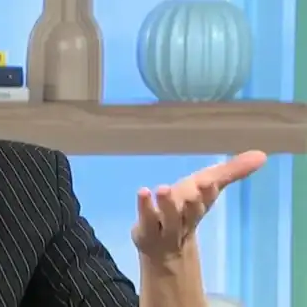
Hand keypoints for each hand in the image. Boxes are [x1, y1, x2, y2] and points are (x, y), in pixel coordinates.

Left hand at [131, 150, 266, 259]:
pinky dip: (144, 206)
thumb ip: (231, 171)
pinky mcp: (146, 230)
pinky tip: (142, 192)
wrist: (165, 249)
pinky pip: (146, 219)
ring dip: (167, 204)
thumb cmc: (186, 209)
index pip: (207, 198)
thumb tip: (262, 155)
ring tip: (162, 188)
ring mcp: (165, 226)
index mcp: (201, 205)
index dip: (208, 192)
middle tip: (196, 189)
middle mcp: (185, 217)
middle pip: (192, 211)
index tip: (210, 182)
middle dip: (195, 201)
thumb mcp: (206, 187)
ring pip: (169, 217)